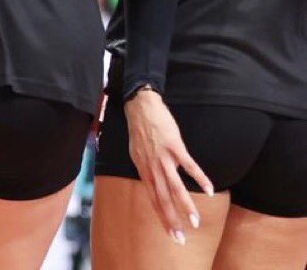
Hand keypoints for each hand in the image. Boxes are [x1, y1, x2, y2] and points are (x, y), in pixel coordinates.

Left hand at [125, 89, 213, 243]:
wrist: (141, 107)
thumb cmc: (140, 130)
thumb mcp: (137, 154)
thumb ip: (146, 170)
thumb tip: (152, 183)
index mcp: (144, 171)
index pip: (153, 200)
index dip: (162, 218)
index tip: (172, 235)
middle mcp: (152, 167)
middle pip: (163, 199)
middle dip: (172, 220)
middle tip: (181, 239)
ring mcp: (163, 157)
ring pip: (175, 187)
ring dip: (186, 206)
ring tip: (195, 222)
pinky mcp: (174, 146)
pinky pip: (189, 165)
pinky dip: (199, 177)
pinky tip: (210, 189)